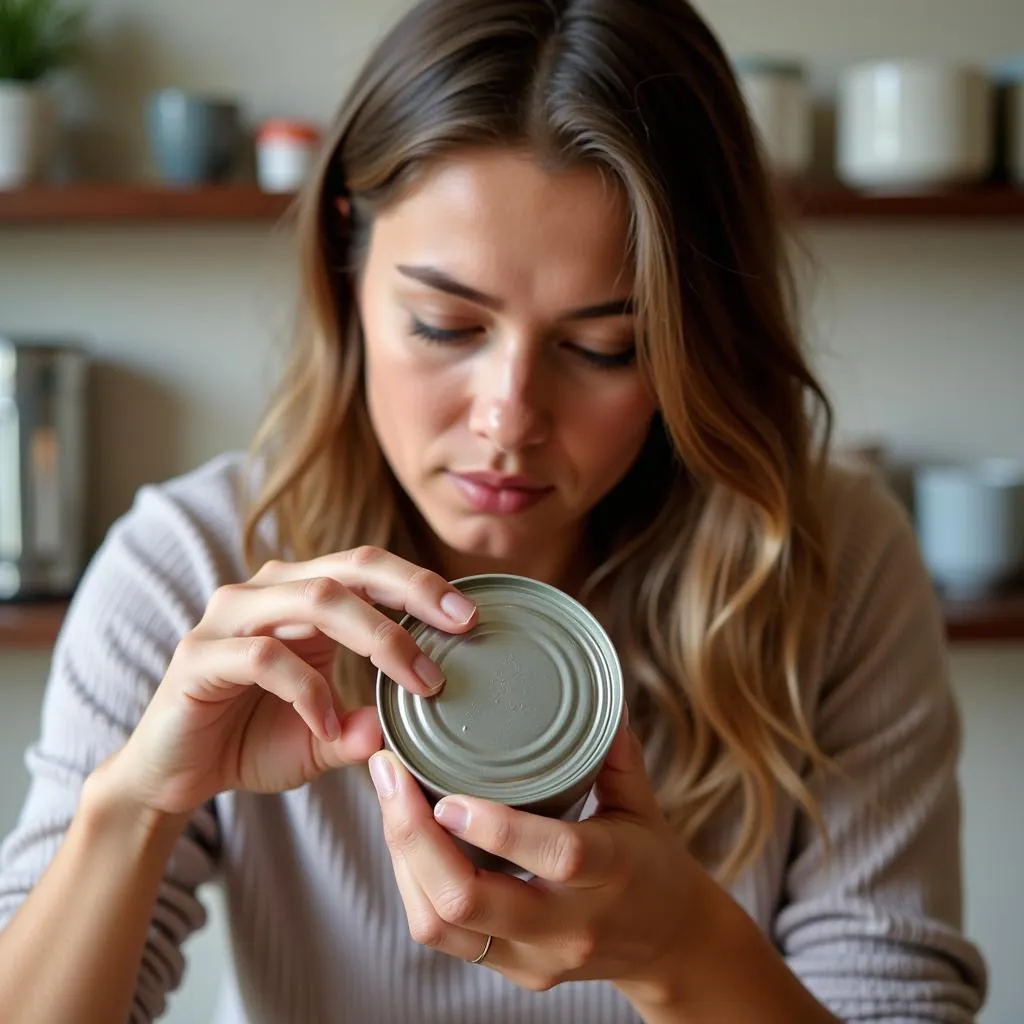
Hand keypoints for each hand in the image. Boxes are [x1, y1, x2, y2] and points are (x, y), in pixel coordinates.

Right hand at [113, 548, 477, 816]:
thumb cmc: (251, 742)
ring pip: (313, 599)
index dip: (420, 584)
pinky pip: (265, 657)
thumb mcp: (325, 737)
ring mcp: (229, 618)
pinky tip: (329, 725)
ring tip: (419, 684)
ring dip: (376, 639)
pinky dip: (308, 691)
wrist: (172, 776)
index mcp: (299, 597)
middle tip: (458, 628)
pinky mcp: (199, 656)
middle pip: (348, 568)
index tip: (470, 616)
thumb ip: (364, 727)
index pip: (367, 570)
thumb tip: (405, 726)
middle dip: (411, 592)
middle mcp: (265, 592)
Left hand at [370, 714, 696, 1002]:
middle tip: (388, 774)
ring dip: (402, 859)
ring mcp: (535, 957)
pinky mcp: (511, 969)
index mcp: (613, 873)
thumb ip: (615, 751)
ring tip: (388, 798)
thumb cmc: (652, 864)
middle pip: (470, 901)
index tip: (448, 793)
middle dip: (414, 837)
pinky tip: (405, 837)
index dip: (497, 829)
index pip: (556, 856)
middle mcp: (568, 925)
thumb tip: (597, 692)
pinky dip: (413, 883)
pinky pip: (443, 935)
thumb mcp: (643, 803)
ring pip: (443, 926)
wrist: (669, 945)